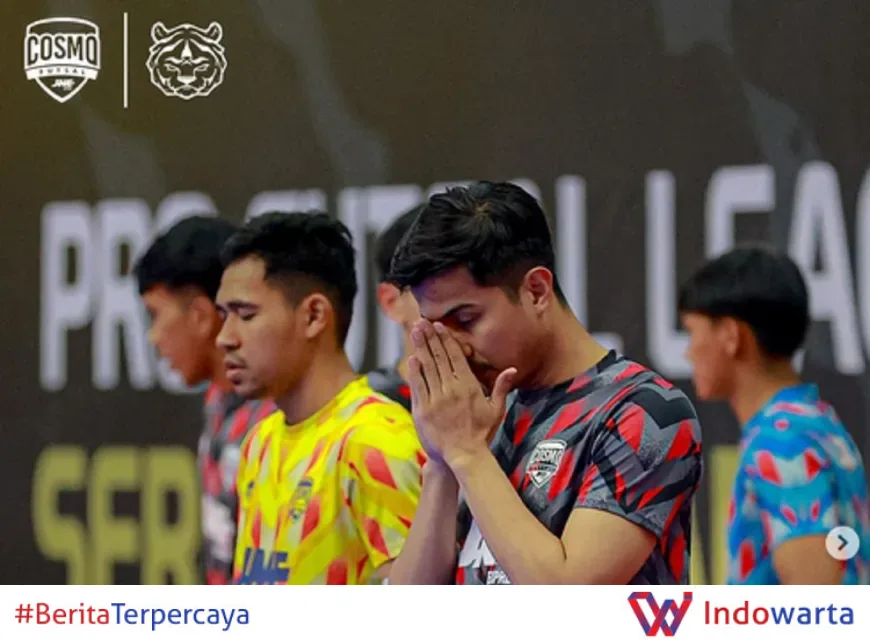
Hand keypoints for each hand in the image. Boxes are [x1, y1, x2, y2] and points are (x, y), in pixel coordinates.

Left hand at [406, 320, 515, 469]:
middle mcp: (451, 390)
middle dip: (430, 338)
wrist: (464, 456)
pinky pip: (418, 386)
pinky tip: (412, 358)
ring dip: (421, 348)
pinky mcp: (423, 410)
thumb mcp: (495, 410)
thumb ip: (501, 387)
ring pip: (427, 368)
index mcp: (468, 387)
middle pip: (439, 358)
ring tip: (415, 332)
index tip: (439, 326)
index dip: (446, 340)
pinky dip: (415, 371)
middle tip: (422, 322)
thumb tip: (512, 369)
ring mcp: (436, 399)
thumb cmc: (481, 434)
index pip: (455, 357)